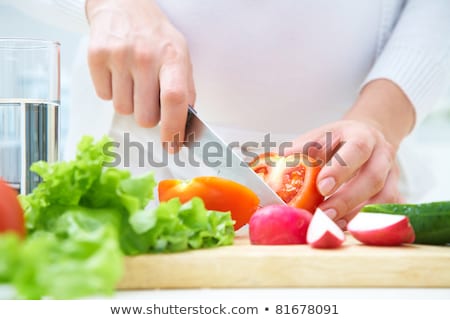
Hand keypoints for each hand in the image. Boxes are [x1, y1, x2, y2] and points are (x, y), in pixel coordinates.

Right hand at [85, 0, 194, 144]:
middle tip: (149, 100)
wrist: (124, 5)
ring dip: (129, 104)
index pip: (174, 100)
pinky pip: (104, 96)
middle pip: (146, 115)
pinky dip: (112, 92)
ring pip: (123, 110)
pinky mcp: (96, 56)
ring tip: (133, 81)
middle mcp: (145, 56)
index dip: (173, 128)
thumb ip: (185, 90)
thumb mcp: (180, 56)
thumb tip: (184, 125)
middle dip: (149, 117)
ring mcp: (119, 55)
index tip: (172, 144)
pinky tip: (118, 74)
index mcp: (173, 57)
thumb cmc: (156, 36)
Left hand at [286, 79, 414, 228]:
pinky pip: (388, 212)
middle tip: (324, 215)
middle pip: (372, 178)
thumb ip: (303, 147)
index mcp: (363, 136)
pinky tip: (347, 229)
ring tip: (333, 226)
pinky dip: (369, 223)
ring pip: (384, 199)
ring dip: (358, 215)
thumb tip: (281, 158)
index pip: (357, 150)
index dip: (341, 170)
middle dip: (347, 199)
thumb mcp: (321, 136)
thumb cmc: (339, 140)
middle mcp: (382, 155)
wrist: (369, 137)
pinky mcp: (394, 192)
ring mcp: (392, 175)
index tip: (321, 187)